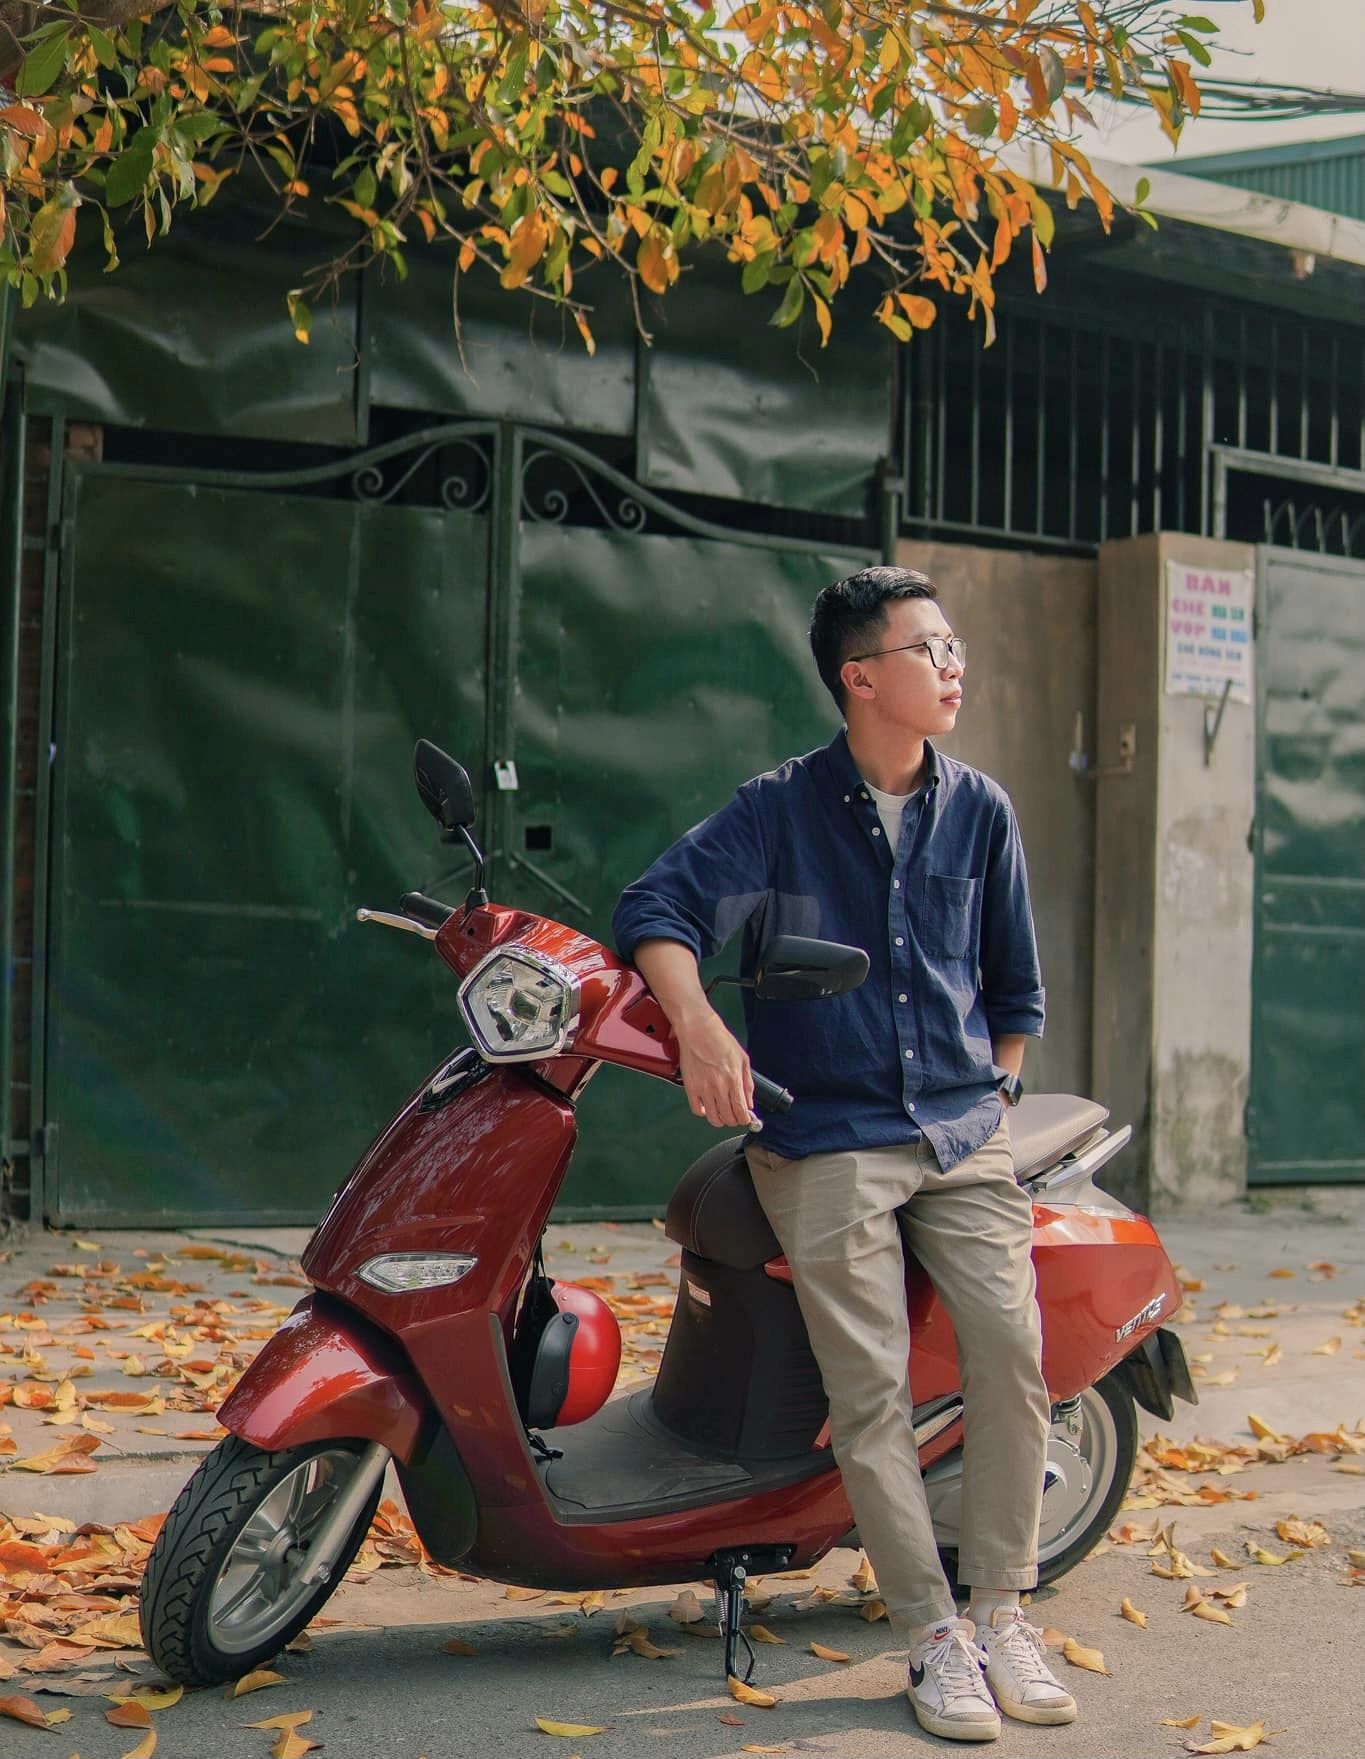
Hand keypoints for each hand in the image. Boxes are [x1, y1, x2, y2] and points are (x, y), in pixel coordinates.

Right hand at [675, 1007, 756, 1129]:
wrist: (698, 1030)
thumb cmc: (720, 1040)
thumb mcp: (743, 1059)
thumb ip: (748, 1083)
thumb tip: (749, 1102)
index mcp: (734, 1079)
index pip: (741, 1111)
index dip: (745, 1119)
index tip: (745, 1119)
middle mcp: (719, 1087)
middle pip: (728, 1117)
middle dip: (733, 1121)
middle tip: (734, 1117)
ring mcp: (703, 1088)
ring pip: (713, 1118)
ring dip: (719, 1120)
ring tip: (721, 1115)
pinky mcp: (690, 1087)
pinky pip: (697, 1110)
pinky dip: (703, 1113)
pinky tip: (707, 1107)